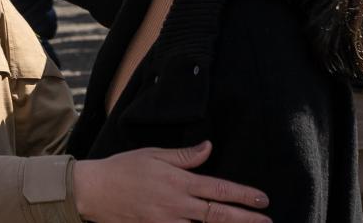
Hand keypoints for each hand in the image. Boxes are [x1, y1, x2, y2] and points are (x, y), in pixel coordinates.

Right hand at [73, 141, 270, 222]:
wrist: (94, 192)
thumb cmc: (123, 169)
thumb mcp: (154, 155)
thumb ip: (184, 156)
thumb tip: (209, 148)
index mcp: (178, 183)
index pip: (218, 190)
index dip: (243, 196)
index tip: (263, 199)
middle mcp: (177, 207)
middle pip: (218, 215)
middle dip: (246, 219)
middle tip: (268, 220)